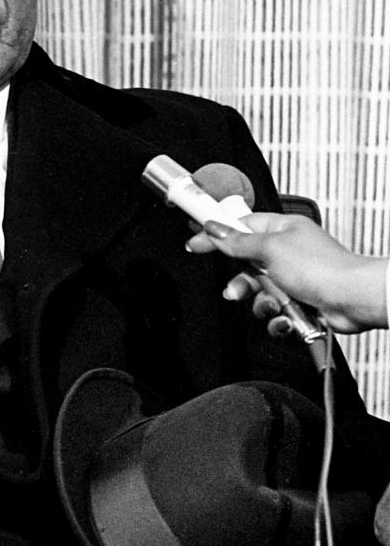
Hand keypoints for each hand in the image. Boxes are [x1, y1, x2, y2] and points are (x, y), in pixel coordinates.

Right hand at [186, 212, 388, 333]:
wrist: (350, 299)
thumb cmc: (323, 268)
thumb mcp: (271, 248)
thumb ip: (238, 242)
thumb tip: (215, 230)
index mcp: (282, 229)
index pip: (240, 227)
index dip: (217, 235)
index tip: (195, 241)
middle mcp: (287, 253)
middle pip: (246, 266)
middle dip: (241, 282)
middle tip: (237, 289)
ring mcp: (293, 279)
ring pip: (257, 294)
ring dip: (260, 303)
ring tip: (272, 304)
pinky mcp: (298, 303)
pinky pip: (272, 312)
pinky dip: (276, 318)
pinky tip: (286, 316)